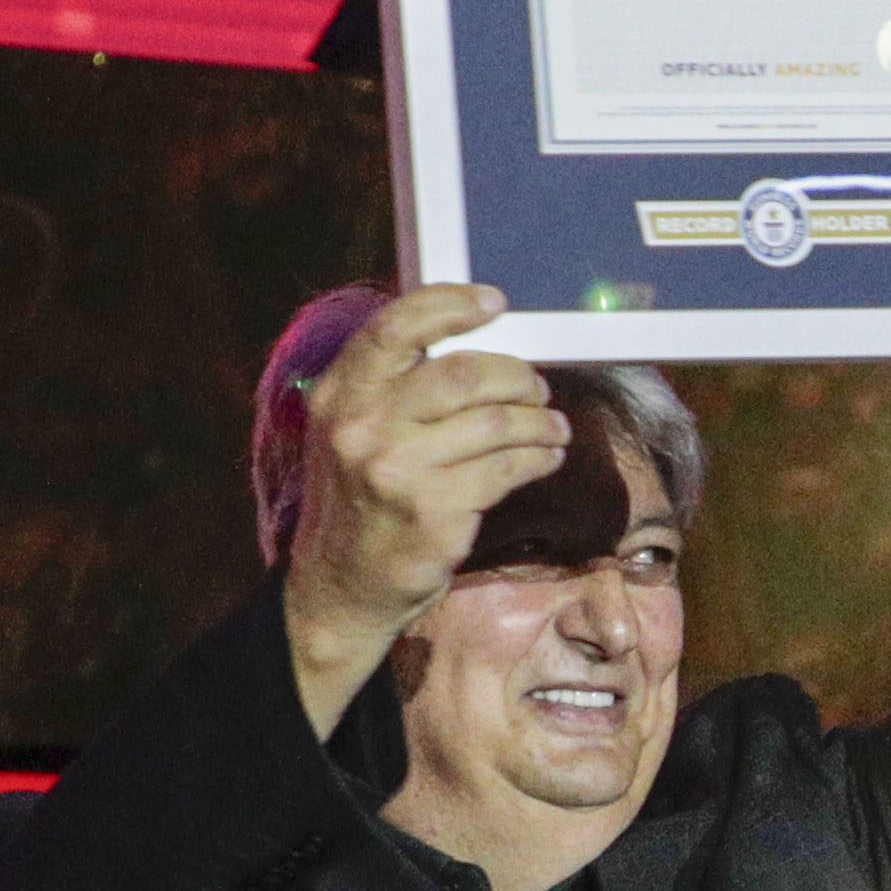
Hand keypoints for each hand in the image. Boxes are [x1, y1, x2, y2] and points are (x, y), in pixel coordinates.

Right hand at [282, 278, 562, 695]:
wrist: (338, 587)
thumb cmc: (359, 500)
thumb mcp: (349, 431)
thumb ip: (392, 386)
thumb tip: (472, 341)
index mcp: (338, 395)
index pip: (394, 327)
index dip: (449, 305)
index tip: (493, 303)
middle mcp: (361, 428)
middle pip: (461, 373)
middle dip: (514, 375)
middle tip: (536, 386)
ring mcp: (396, 472)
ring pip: (494, 422)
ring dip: (538, 421)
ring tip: (552, 427)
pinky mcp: (433, 513)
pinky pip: (506, 469)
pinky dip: (538, 458)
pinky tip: (545, 457)